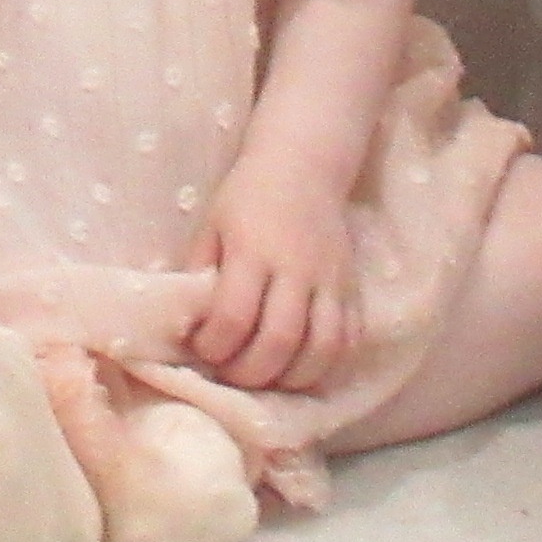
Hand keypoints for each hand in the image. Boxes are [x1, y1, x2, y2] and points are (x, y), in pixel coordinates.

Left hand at [186, 148, 359, 393]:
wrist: (304, 164)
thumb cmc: (248, 196)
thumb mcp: (212, 226)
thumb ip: (200, 274)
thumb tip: (188, 327)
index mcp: (254, 250)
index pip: (234, 316)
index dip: (213, 345)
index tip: (201, 348)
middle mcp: (296, 268)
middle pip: (279, 340)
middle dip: (249, 372)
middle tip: (231, 372)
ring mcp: (331, 280)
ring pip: (322, 348)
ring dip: (291, 377)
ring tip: (268, 377)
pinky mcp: (353, 287)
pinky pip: (350, 339)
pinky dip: (326, 364)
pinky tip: (301, 367)